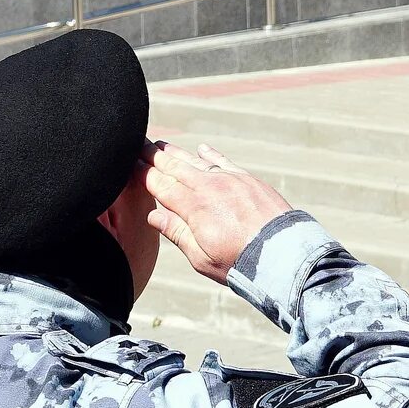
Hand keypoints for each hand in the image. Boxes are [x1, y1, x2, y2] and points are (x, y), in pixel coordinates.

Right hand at [146, 142, 294, 285]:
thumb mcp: (201, 257)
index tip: (126, 163)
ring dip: (176, 153)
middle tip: (136, 145)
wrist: (282, 254)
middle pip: (174, 167)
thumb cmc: (239, 262)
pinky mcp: (247, 179)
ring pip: (196, 161)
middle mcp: (209, 187)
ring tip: (160, 145)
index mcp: (193, 207)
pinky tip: (200, 149)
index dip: (141, 172)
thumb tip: (154, 214)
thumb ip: (176, 232)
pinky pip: (223, 161)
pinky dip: (209, 155)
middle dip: (153, 156)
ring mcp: (229, 180)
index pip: (159, 184)